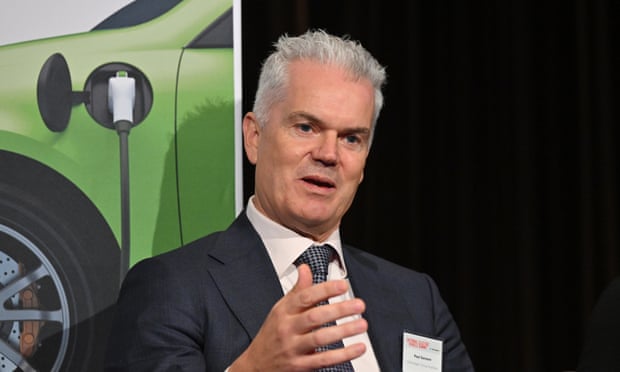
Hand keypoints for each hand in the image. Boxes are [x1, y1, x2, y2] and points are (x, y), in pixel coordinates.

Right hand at [229, 264, 367, 370]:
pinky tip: (358, 348)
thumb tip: (305, 269)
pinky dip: (343, 355)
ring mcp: (293, 348)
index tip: (342, 285)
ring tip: (361, 324)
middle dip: (338, 309)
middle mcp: (287, 329)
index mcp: (284, 312)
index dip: (324, 290)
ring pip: (320, 338)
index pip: (304, 297)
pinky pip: (323, 360)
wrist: (256, 365)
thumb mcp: (281, 309)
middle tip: (358, 304)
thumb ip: (297, 290)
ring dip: (343, 331)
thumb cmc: (272, 334)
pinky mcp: (300, 366)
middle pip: (314, 316)